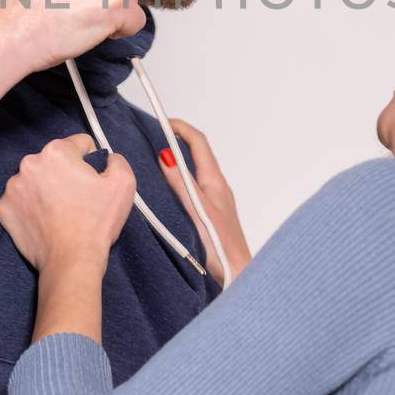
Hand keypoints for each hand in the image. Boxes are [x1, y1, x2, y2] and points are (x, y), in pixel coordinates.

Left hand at [0, 134, 136, 272]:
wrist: (71, 261)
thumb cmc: (96, 223)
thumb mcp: (123, 183)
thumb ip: (116, 159)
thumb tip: (106, 158)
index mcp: (56, 151)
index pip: (79, 144)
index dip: (91, 162)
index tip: (92, 181)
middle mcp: (29, 163)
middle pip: (55, 161)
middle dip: (66, 174)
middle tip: (77, 199)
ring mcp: (12, 187)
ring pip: (37, 179)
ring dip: (47, 189)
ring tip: (61, 212)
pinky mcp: (4, 208)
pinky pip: (21, 199)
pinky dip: (32, 206)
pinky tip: (45, 220)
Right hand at [159, 118, 252, 283]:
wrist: (237, 272)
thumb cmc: (220, 246)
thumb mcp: (196, 210)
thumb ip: (181, 184)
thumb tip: (167, 156)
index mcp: (215, 182)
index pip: (199, 143)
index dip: (182, 129)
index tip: (164, 122)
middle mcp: (218, 187)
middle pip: (199, 153)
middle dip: (179, 139)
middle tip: (158, 135)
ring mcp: (216, 200)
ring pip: (198, 170)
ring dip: (181, 158)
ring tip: (159, 156)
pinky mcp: (212, 213)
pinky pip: (196, 185)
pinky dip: (182, 177)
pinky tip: (171, 188)